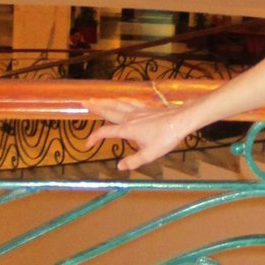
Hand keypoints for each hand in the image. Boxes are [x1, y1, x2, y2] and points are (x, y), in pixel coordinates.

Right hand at [80, 90, 203, 172]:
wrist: (181, 121)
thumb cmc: (166, 138)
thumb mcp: (149, 155)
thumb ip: (133, 161)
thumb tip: (119, 166)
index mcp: (127, 130)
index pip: (105, 133)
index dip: (93, 138)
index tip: (87, 145)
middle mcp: (129, 118)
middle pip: (108, 111)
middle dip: (95, 107)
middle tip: (83, 102)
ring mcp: (138, 111)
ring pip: (118, 104)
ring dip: (106, 101)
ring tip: (96, 98)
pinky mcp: (147, 107)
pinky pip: (130, 102)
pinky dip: (122, 100)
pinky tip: (121, 99)